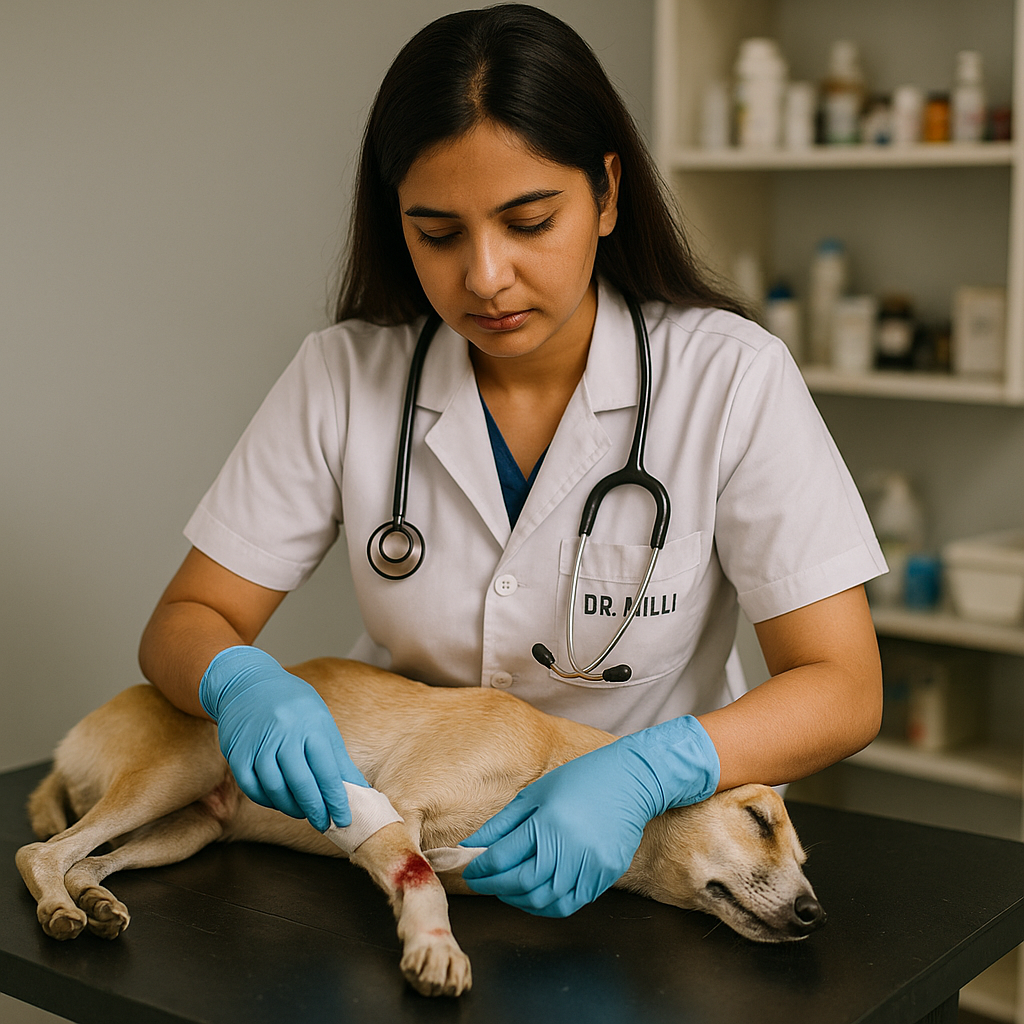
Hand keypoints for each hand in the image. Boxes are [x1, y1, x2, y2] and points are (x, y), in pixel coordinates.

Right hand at [199, 646, 366, 831]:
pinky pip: (251, 786)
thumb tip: (357, 788)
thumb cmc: (292, 704)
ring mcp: (258, 742)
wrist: (247, 682)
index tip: (344, 818)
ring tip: (303, 813)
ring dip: (291, 807)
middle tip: (324, 824)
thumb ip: (337, 757)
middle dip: (315, 809)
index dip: (335, 798)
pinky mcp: (236, 751)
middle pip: (301, 782)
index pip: (327, 770)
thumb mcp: (321, 721)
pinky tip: (278, 802)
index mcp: (311, 724)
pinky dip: (266, 799)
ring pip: (275, 788)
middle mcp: (284, 733)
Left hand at [459, 715, 718, 916]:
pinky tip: (537, 893)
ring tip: (508, 888)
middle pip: (520, 885)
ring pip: (544, 901)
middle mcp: (568, 849)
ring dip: (519, 900)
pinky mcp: (606, 876)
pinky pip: (571, 903)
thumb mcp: (535, 794)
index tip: (469, 870)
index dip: (480, 870)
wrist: (632, 781)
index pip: (502, 860)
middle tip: (484, 882)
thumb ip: (502, 824)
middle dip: (495, 887)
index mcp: (546, 823)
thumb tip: (471, 846)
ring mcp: (589, 865)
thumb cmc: (580, 780)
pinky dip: (548, 905)